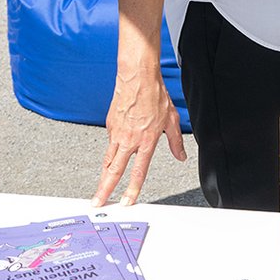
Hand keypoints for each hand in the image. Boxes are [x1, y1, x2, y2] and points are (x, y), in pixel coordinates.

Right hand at [92, 68, 185, 205]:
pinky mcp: (110, 124)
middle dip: (104, 189)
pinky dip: (111, 151)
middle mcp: (129, 140)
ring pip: (108, 159)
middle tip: (98, 202)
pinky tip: (114, 153)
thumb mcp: (172, 121)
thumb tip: (181, 155)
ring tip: (99, 188)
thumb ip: (176, 142)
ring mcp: (117, 133)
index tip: (125, 202)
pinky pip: (110, 142)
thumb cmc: (155, 96)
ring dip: (103, 175)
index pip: (138, 172)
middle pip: (114, 171)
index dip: (131, 190)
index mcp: (146, 142)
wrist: (137, 77)